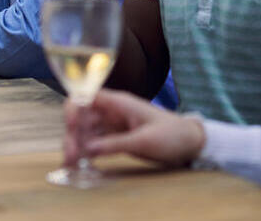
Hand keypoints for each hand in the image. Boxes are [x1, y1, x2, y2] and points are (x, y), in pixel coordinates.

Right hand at [64, 89, 205, 167]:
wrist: (190, 142)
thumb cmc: (171, 135)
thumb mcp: (144, 141)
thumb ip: (115, 144)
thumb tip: (87, 149)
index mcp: (118, 103)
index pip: (87, 96)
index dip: (74, 108)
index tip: (71, 127)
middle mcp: (112, 111)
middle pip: (82, 117)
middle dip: (72, 134)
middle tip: (71, 156)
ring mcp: (112, 125)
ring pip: (85, 131)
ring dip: (76, 145)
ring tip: (71, 164)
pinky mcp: (115, 138)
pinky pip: (94, 142)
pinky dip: (85, 152)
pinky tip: (79, 164)